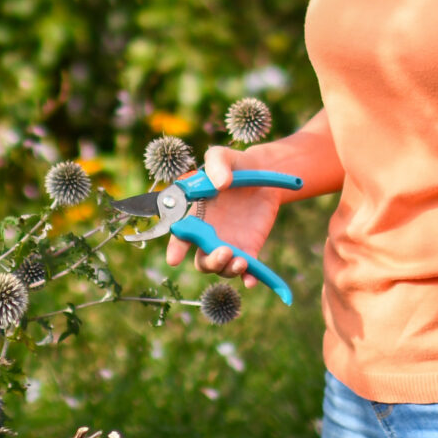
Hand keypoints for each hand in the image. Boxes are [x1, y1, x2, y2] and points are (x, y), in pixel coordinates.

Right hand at [164, 146, 283, 287]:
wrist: (263, 173)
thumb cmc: (235, 165)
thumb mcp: (223, 157)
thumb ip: (217, 164)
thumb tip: (220, 184)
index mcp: (197, 216)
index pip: (181, 236)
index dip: (176, 248)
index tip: (174, 259)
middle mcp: (210, 234)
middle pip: (202, 261)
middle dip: (210, 262)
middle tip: (225, 251)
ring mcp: (230, 244)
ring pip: (223, 268)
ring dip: (228, 269)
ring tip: (241, 260)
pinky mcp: (250, 248)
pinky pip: (247, 271)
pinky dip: (248, 279)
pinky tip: (252, 280)